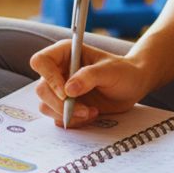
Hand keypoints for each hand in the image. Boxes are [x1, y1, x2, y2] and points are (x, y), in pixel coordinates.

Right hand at [29, 41, 150, 127]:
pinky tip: (91, 113)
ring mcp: (60, 89)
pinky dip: (73, 120)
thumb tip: (68, 90)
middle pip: (41, 89)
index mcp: (65, 53)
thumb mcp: (110, 71)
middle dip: (60, 104)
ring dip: (68, 114)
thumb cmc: (123, 71)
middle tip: (84, 109)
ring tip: (91, 111)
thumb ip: (90, 77)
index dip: (49, 77)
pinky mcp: (65, 105)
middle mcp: (58, 70)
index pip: (41, 61)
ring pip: (46, 105)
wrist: (132, 86)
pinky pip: (57, 117)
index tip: (66, 92)